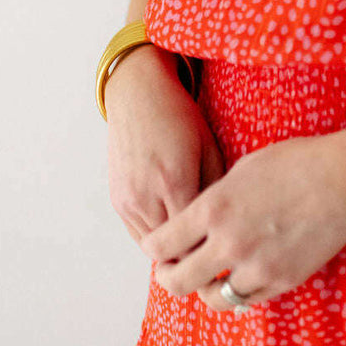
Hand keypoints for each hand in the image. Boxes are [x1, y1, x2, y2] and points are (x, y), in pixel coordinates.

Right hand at [105, 47, 223, 244]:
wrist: (139, 94)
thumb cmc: (180, 117)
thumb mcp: (208, 147)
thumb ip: (214, 190)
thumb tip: (222, 225)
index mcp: (175, 181)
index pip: (195, 238)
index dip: (214, 246)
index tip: (229, 249)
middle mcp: (146, 196)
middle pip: (173, 248)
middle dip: (195, 252)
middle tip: (216, 251)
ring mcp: (127, 200)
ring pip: (154, 246)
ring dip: (174, 248)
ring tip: (196, 239)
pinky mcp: (117, 200)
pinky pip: (138, 233)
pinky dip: (156, 235)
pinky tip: (174, 224)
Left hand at [138, 130, 345, 313]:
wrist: (344, 180)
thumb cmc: (295, 163)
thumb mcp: (243, 169)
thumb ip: (214, 198)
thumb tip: (195, 221)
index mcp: (213, 208)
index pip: (161, 243)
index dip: (155, 248)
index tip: (160, 246)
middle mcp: (228, 243)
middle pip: (177, 282)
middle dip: (168, 277)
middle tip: (171, 271)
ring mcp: (255, 266)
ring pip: (212, 298)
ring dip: (206, 287)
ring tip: (210, 276)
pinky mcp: (281, 281)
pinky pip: (247, 299)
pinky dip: (239, 291)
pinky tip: (241, 276)